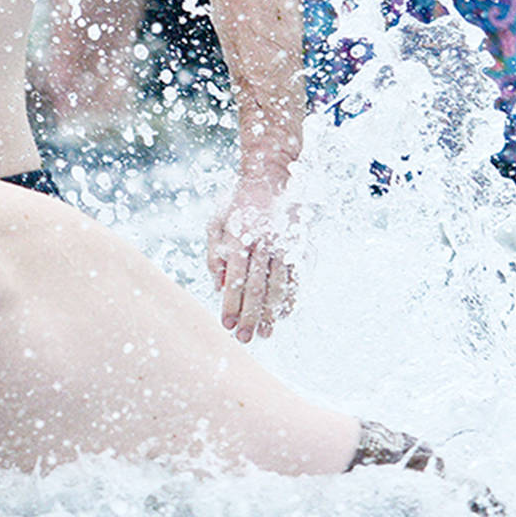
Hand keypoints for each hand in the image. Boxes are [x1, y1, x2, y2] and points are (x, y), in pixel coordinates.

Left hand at [206, 178, 294, 343]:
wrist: (272, 176)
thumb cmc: (238, 203)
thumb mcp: (217, 221)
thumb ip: (214, 253)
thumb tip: (217, 286)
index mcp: (241, 236)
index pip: (234, 279)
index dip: (231, 305)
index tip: (227, 326)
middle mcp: (264, 242)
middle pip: (257, 287)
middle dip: (250, 316)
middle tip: (245, 340)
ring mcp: (285, 243)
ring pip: (279, 285)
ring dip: (271, 313)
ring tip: (265, 333)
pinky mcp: (301, 245)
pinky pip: (297, 277)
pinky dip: (291, 298)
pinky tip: (283, 314)